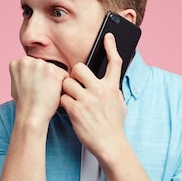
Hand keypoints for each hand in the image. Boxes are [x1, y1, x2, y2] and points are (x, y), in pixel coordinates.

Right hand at [9, 56, 68, 124]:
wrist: (31, 115)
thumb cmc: (25, 104)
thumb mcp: (16, 85)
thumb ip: (23, 74)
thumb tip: (28, 73)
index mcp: (18, 62)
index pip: (34, 66)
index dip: (36, 78)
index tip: (34, 88)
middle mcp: (28, 60)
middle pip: (45, 66)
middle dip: (46, 77)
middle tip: (41, 92)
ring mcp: (41, 64)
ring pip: (55, 71)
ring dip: (54, 81)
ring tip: (46, 93)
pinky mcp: (54, 71)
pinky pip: (64, 76)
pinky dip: (62, 86)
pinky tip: (53, 94)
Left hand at [60, 33, 126, 156]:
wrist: (110, 144)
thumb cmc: (114, 125)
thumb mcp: (119, 104)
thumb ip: (112, 90)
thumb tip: (109, 80)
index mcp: (112, 88)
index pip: (114, 62)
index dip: (111, 47)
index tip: (108, 36)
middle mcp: (100, 91)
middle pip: (79, 68)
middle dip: (74, 74)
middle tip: (75, 84)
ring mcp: (87, 100)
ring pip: (67, 83)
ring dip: (66, 90)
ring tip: (71, 99)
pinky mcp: (75, 110)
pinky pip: (62, 98)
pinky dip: (63, 103)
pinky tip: (69, 110)